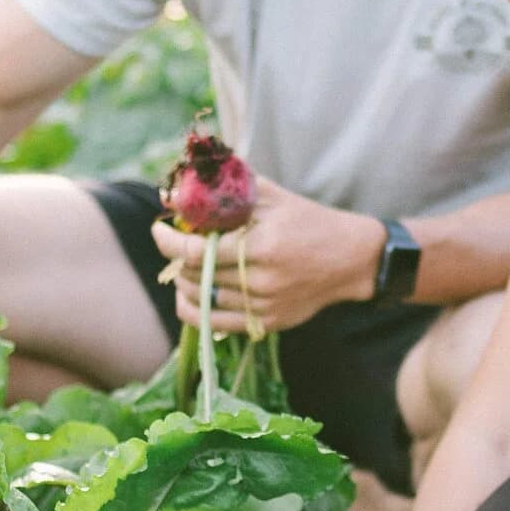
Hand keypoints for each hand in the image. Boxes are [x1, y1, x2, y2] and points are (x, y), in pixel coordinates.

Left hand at [151, 180, 385, 334]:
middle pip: (194, 274)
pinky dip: (193, 309)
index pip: (196, 250)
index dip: (168, 240)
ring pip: (200, 298)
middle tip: (176, 242)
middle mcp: (261, 280)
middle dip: (176, 257)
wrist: (350, 260)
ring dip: (184, 279)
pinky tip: (189, 293)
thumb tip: (181, 186)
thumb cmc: (308, 221)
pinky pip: (213, 322)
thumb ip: (228, 190)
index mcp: (262, 245)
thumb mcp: (272, 197)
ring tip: (187, 263)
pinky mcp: (265, 323)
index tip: (159, 229)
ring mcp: (263, 305)